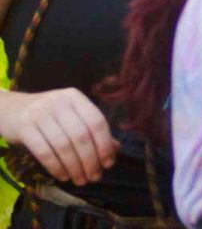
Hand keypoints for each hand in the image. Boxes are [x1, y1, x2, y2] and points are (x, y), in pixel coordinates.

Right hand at [0, 88, 118, 184]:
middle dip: (90, 160)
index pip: (97, 121)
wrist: (10, 109)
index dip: (104, 144)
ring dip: (74, 167)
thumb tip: (115, 149)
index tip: (108, 164)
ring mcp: (40, 113)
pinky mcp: (24, 127)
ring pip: (63, 145)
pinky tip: (62, 176)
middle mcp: (59, 102)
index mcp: (75, 97)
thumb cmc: (48, 115)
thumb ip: (92, 130)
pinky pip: (44, 151)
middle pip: (81, 136)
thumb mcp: (71, 116)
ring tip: (80, 180)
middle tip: (94, 177)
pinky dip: (56, 167)